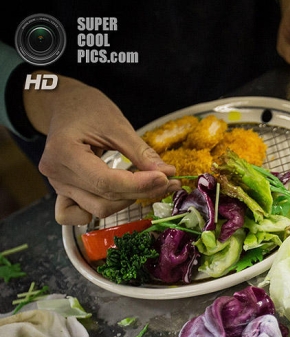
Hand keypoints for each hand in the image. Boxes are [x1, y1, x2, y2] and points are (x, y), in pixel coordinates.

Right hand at [23, 74, 178, 224]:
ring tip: (149, 186)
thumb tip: (167, 173)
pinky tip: (119, 198)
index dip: (139, 185)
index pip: (106, 181)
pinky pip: (78, 214)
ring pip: (99, 208)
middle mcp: (56, 173)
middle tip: (168, 181)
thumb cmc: (88, 109)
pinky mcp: (63, 191)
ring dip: (127, 201)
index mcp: (64, 152)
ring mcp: (57, 185)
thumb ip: (141, 153)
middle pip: (105, 198)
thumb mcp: (118, 126)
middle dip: (140, 192)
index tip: (166, 178)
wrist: (65, 105)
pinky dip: (101, 209)